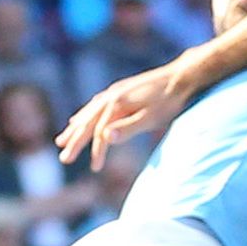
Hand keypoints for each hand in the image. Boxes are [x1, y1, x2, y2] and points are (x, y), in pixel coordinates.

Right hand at [57, 63, 193, 167]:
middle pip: (88, 122)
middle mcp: (110, 96)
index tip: (95, 169)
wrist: (183, 76)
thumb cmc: (170, 101)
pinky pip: (95, 105)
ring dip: (75, 128)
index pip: (99, 133)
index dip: (96, 152)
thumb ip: (128, 128)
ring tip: (63, 139)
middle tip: (64, 158)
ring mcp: (114, 92)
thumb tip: (105, 137)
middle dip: (75, 141)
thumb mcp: (152, 118)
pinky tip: (80, 118)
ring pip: (89, 112)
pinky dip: (85, 114)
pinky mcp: (120, 90)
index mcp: (116, 105)